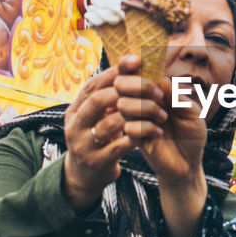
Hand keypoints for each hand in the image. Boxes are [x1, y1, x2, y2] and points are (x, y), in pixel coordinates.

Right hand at [62, 60, 177, 211]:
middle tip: (155, 90)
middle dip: (130, 91)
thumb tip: (132, 63)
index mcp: (76, 108)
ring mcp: (83, 144)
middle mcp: (75, 124)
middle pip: (100, 99)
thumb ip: (110, 94)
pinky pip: (120, 146)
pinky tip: (156, 132)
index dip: (115, 71)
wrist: (85, 177)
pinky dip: (140, 136)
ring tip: (160, 113)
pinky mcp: (96, 161)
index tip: (138, 60)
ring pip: (112, 122)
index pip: (94, 83)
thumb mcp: (98, 116)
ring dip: (140, 115)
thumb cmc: (98, 137)